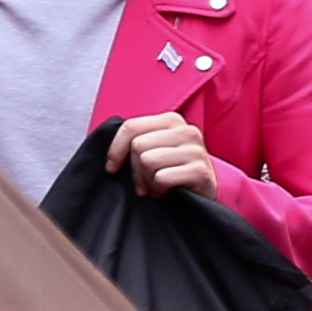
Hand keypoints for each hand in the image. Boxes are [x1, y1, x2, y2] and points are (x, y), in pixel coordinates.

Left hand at [106, 111, 221, 197]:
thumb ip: (135, 140)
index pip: (131, 127)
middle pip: (138, 146)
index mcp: (172, 120)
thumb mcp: (153, 148)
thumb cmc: (172, 169)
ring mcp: (196, 150)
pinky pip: (161, 178)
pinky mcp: (201, 171)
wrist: (203, 190)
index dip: (115, 149)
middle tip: (144, 180)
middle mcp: (187, 130)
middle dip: (135, 169)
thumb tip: (108, 150)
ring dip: (147, 180)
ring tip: (156, 185)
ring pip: (148, 161)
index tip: (112, 167)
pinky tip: (168, 190)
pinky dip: (159, 189)